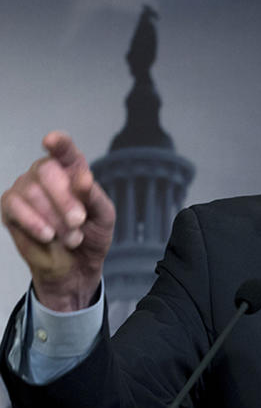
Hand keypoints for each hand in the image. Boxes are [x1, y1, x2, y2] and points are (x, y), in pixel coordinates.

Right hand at [1, 131, 115, 310]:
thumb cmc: (91, 234)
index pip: (64, 149)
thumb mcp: (103, 216)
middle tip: (78, 221)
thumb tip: (82, 179)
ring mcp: (25, 188)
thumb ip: (94, 196)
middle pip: (47, 171)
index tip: (52, 141)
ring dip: (54, 218)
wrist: (76, 266)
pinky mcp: (10, 207)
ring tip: (71, 237)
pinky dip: (34, 223)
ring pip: (32, 192)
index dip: (59, 143)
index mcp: (71, 169)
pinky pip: (16, 207)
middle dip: (64, 198)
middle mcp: (45, 173)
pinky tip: (48, 235)